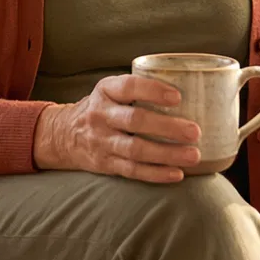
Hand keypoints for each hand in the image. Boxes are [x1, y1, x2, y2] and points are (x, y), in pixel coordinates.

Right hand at [32, 74, 202, 182]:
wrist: (64, 135)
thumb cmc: (103, 108)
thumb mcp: (111, 90)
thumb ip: (140, 88)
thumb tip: (191, 85)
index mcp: (106, 90)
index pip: (128, 87)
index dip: (153, 91)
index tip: (178, 97)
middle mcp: (101, 115)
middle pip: (135, 120)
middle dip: (167, 126)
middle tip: (195, 131)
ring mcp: (101, 141)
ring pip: (135, 149)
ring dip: (166, 153)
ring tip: (193, 155)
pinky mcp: (105, 164)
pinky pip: (131, 171)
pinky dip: (155, 173)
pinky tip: (177, 174)